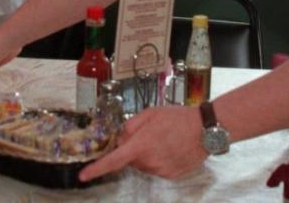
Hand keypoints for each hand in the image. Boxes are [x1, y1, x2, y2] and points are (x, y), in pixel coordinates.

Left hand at [79, 105, 205, 181]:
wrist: (205, 129)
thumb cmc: (177, 118)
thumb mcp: (149, 114)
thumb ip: (130, 126)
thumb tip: (119, 139)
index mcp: (140, 145)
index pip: (113, 161)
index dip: (96, 169)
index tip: (84, 175)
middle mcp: (149, 162)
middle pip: (131, 160)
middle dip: (134, 149)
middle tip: (149, 135)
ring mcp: (161, 171)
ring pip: (144, 165)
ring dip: (147, 154)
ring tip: (164, 140)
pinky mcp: (171, 175)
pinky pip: (157, 168)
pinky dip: (159, 160)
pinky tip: (171, 148)